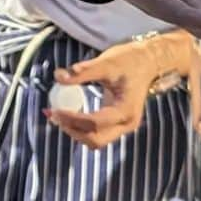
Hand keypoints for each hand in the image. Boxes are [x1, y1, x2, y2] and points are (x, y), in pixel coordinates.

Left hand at [46, 29, 194, 148]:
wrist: (147, 62)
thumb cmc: (128, 61)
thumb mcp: (105, 63)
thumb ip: (82, 71)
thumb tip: (58, 76)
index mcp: (126, 110)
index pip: (95, 122)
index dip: (73, 118)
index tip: (54, 109)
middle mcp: (127, 123)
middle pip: (96, 139)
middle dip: (72, 130)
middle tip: (53, 115)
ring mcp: (123, 125)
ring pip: (96, 140)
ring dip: (75, 131)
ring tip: (56, 115)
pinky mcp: (117, 123)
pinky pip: (97, 132)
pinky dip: (81, 127)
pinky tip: (67, 114)